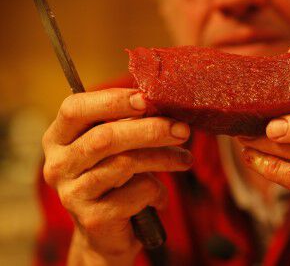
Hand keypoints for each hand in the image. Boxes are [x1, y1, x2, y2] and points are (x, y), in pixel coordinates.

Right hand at [42, 88, 191, 263]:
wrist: (107, 237)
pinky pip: (136, 193)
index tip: (146, 99)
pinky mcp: (93, 219)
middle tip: (182, 129)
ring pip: (124, 164)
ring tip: (185, 159)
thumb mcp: (117, 148)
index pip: (75, 109)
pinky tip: (160, 198)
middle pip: (104, 137)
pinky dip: (157, 191)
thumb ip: (128, 125)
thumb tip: (161, 103)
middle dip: (150, 129)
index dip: (112, 101)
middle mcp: (57, 165)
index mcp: (58, 139)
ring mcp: (72, 194)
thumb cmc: (116, 181)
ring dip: (163, 158)